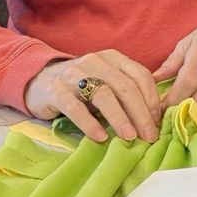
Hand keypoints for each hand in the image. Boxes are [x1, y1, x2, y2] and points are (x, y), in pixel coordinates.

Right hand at [24, 50, 162, 143]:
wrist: (39, 80)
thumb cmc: (81, 87)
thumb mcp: (106, 82)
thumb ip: (126, 92)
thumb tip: (153, 119)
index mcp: (113, 58)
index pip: (140, 76)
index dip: (152, 100)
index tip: (158, 123)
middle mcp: (95, 62)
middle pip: (126, 87)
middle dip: (141, 114)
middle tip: (149, 136)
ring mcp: (74, 75)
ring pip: (104, 95)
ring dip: (120, 118)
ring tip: (129, 137)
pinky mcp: (56, 90)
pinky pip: (76, 108)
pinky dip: (90, 124)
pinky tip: (100, 137)